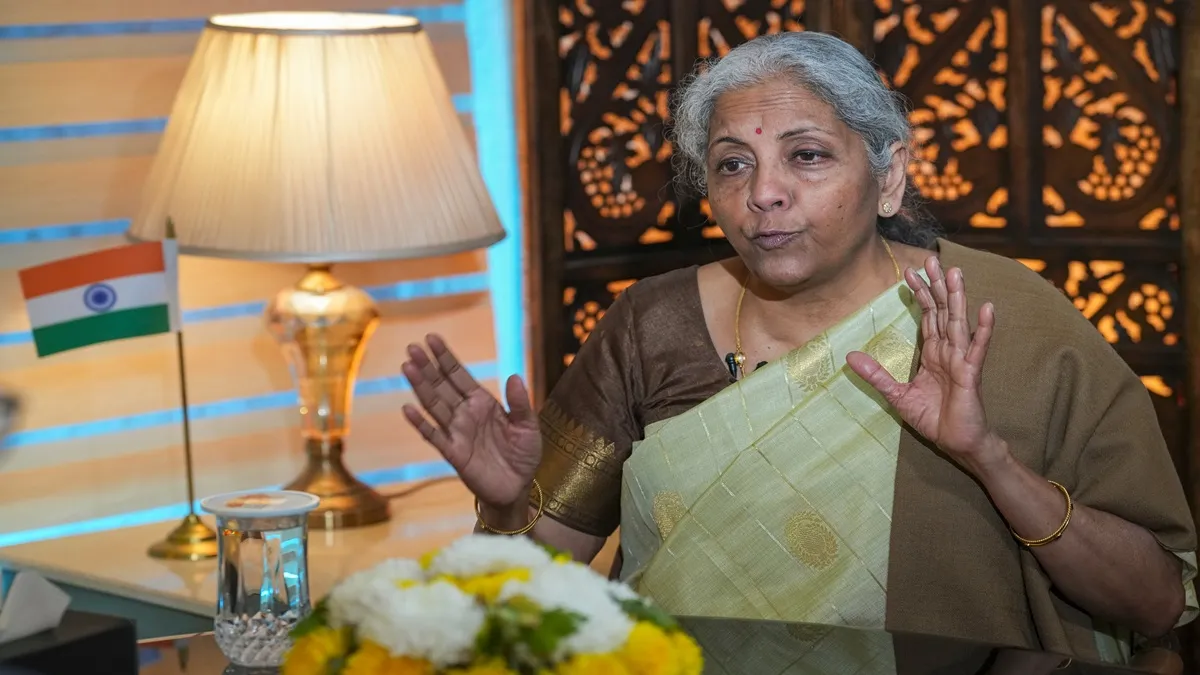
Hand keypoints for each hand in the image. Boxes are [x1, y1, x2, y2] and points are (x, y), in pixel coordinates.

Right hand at [401, 335, 541, 508]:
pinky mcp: (454, 454)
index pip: (459, 375)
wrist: (518, 488)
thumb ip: (520, 404)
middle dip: (427, 367)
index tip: (431, 338)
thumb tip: (514, 376)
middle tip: (412, 347)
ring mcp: (457, 433)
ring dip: (420, 387)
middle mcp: (465, 414)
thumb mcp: (528, 427)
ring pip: (434, 406)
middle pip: (442, 386)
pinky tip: (408, 408)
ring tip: (407, 367)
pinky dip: (421, 423)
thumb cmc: (523, 455)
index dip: (445, 358)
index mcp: (482, 403)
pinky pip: (435, 436)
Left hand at [846, 256, 1005, 473]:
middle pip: (942, 311)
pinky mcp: (971, 374)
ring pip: (958, 322)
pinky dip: (982, 329)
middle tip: (931, 259)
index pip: (926, 317)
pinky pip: (977, 348)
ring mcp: (961, 360)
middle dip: (937, 286)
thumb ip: (876, 376)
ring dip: (957, 297)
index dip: (919, 295)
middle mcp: (948, 351)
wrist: (958, 442)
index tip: (908, 272)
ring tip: (956, 273)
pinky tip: (986, 308)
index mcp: (933, 354)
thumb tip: (850, 356)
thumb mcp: (897, 396)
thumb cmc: (934, 419)